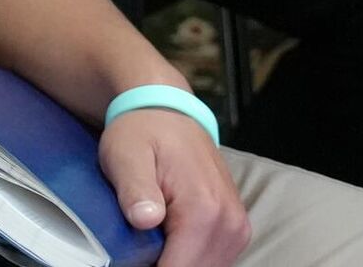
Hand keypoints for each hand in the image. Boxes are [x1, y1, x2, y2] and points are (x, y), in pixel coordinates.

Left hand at [99, 107, 249, 266]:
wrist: (167, 111)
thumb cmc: (143, 132)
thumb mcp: (126, 155)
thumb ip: (135, 189)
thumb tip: (146, 218)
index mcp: (203, 208)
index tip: (129, 259)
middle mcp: (229, 220)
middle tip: (138, 249)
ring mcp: (236, 224)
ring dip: (179, 264)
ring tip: (152, 246)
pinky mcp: (235, 226)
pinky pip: (215, 262)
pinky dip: (192, 261)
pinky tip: (170, 248)